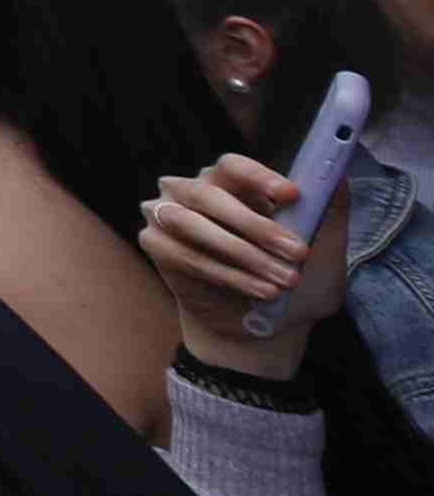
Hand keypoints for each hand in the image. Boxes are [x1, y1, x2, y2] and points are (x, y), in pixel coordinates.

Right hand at [143, 150, 352, 370]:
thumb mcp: (321, 250)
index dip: (258, 176)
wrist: (259, 329)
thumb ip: (329, 211)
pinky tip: (260, 291)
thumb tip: (339, 175)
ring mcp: (166, 214)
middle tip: (297, 254)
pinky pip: (186, 255)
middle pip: (210, 194)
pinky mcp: (155, 244)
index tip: (292, 196)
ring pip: (193, 224)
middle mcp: (191, 191)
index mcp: (228, 183)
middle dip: (256, 226)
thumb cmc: (289, 280)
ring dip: (243, 254)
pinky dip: (227, 275)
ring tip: (282, 282)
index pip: (233, 166)